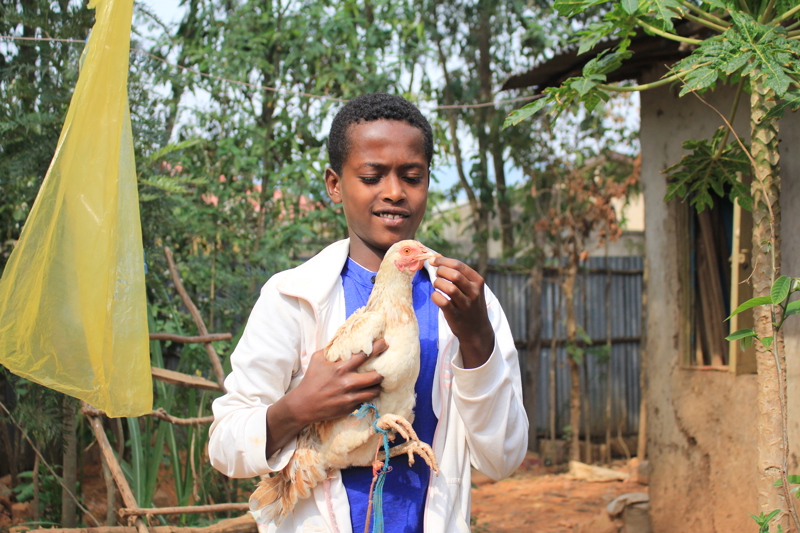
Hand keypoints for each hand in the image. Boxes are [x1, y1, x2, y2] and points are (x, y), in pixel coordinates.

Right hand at [265, 338, 386, 456]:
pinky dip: (369, 395)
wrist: (304, 405)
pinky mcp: (350, 408)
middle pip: (375, 376)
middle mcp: (348, 382)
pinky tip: (369, 391)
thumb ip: (331, 349)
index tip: (384, 343)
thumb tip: (342, 339)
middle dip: (384, 370)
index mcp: (340, 368)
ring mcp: (350, 397)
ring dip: (378, 385)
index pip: (364, 355)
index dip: (377, 347)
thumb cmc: (311, 379)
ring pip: (375, 390)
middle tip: (387, 366)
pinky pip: (367, 400)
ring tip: (379, 380)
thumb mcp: (317, 359)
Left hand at [430, 256, 494, 368]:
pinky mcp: (456, 315)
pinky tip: (436, 296)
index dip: (442, 261)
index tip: (433, 261)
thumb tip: (437, 258)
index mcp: (477, 281)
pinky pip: (442, 301)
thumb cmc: (470, 304)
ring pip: (449, 288)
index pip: (458, 265)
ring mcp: (466, 304)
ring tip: (437, 285)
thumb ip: (458, 274)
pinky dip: (435, 296)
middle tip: (436, 275)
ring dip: (438, 283)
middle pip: (454, 275)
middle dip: (440, 271)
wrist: (477, 330)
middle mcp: (474, 292)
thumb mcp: (471, 288)